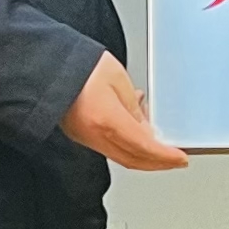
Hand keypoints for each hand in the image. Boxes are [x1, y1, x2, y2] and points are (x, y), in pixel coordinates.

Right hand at [60, 52, 186, 170]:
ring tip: (158, 142)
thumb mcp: (118, 79)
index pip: (144, 147)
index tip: (181, 159)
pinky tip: (135, 132)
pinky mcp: (79, 135)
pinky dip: (127, 147)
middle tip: (175, 160)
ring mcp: (84, 138)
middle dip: (158, 163)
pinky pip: (108, 148)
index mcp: (106, 119)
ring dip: (142, 155)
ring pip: (121, 157)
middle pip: (133, 160)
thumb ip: (134, 108)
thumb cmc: (80, 65)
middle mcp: (93, 134)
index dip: (166, 156)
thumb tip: (146, 129)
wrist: (48, 65)